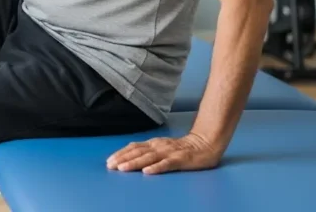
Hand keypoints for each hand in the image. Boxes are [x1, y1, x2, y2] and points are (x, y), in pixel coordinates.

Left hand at [105, 132, 223, 174]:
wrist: (206, 143)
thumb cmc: (181, 148)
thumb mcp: (162, 146)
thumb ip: (148, 150)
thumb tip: (129, 154)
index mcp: (153, 143)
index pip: (134, 147)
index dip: (121, 153)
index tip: (109, 161)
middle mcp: (159, 146)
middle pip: (138, 152)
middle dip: (123, 159)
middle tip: (110, 166)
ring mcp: (170, 152)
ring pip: (149, 158)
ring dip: (134, 163)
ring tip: (123, 169)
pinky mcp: (181, 159)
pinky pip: (167, 164)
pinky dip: (156, 168)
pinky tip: (147, 172)